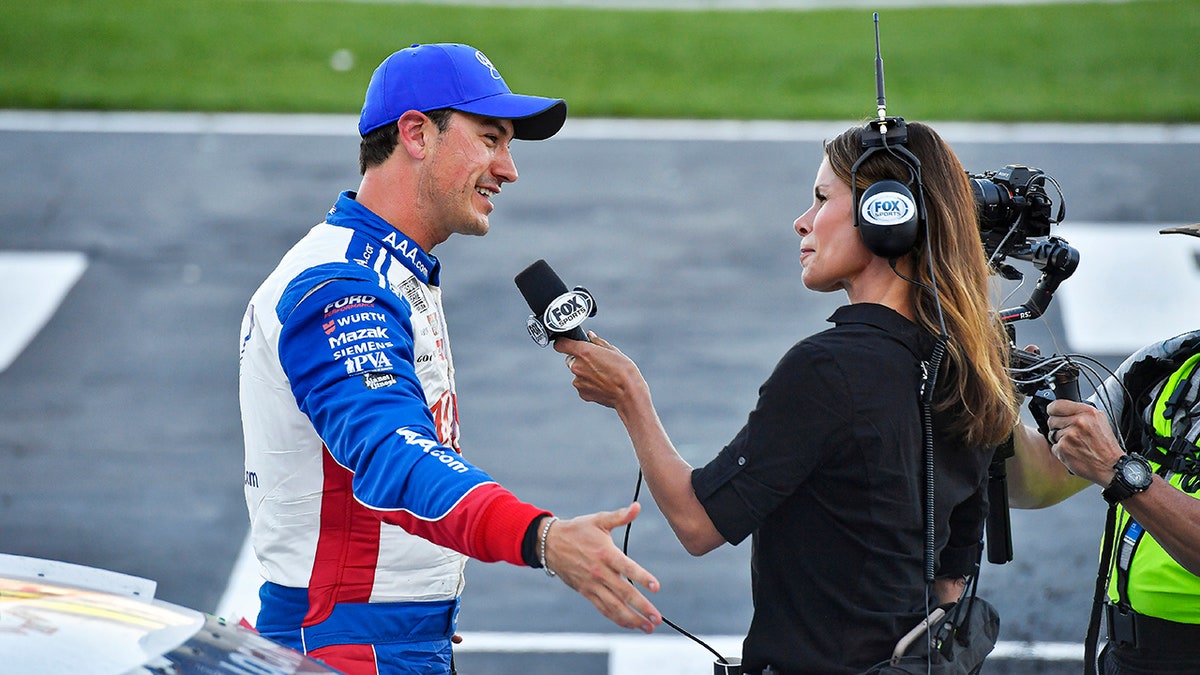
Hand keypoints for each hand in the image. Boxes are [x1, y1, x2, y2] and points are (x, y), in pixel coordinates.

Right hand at [543, 502, 662, 632]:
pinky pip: (603, 608)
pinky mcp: (586, 592)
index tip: (656, 588)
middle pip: (623, 592)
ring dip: (632, 618)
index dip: (642, 577)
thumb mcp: (598, 520)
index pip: (627, 567)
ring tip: (648, 627)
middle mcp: (599, 572)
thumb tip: (637, 506)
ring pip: (614, 606)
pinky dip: (616, 618)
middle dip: (642, 607)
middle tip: (657, 618)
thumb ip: (620, 516)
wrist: (549, 543)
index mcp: (605, 553)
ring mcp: (592, 584)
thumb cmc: (578, 530)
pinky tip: (630, 624)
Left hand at [554, 332, 646, 412]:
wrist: (629, 394)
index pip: (561, 344)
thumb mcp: (613, 351)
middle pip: (571, 359)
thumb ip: (598, 342)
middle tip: (596, 362)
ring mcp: (578, 381)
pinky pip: (582, 385)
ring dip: (586, 373)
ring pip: (578, 373)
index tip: (566, 343)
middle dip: (580, 360)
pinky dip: (590, 385)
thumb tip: (590, 336)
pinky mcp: (582, 393)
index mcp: (584, 352)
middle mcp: (577, 366)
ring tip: (603, 376)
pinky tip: (603, 385)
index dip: (563, 343)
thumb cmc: (624, 371)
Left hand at [1045, 399, 1122, 485]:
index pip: (1057, 405)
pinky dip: (1061, 451)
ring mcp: (1069, 435)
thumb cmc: (1106, 446)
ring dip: (1060, 440)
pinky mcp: (1063, 448)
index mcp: (1088, 412)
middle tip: (1072, 435)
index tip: (1054, 414)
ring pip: (1052, 434)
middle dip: (1058, 427)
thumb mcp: (1099, 421)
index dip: (1054, 411)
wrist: (1111, 466)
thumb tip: (1063, 410)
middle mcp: (1078, 422)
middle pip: (1052, 420)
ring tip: (1076, 444)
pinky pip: (1053, 447)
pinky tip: (1074, 452)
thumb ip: (1081, 413)